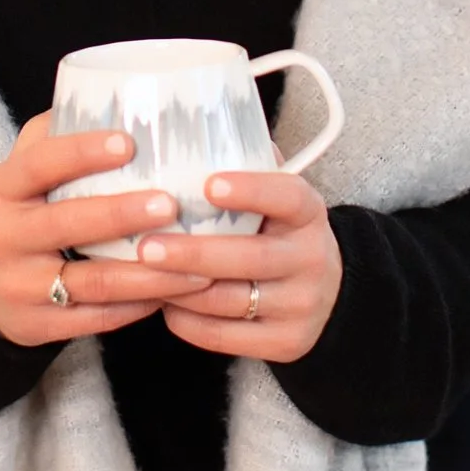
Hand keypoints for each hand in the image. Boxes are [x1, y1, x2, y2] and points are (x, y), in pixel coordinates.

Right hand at [0, 115, 213, 346]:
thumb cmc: (21, 209)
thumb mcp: (23, 168)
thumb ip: (59, 132)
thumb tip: (121, 95)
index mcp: (4, 187)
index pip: (39, 164)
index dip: (81, 153)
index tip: (128, 142)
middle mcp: (5, 235)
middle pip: (67, 224)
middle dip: (122, 214)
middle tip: (172, 203)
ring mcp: (19, 286)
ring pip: (91, 282)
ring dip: (148, 274)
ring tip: (197, 263)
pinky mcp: (36, 326)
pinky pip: (95, 319)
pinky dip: (138, 307)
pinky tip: (174, 293)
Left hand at [138, 171, 342, 362]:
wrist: (328, 293)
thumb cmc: (281, 231)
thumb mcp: (278, 195)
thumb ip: (248, 164)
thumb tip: (193, 127)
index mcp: (308, 213)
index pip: (287, 197)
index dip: (250, 190)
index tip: (207, 183)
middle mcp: (310, 259)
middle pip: (250, 258)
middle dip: (193, 253)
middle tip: (146, 246)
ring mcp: (301, 305)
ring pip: (232, 301)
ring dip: (181, 290)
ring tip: (141, 274)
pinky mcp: (287, 343)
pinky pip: (227, 337)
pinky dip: (189, 321)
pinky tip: (164, 303)